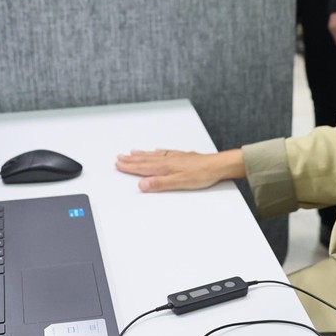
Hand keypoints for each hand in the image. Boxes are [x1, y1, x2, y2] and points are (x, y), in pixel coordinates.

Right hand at [115, 148, 244, 191]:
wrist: (217, 166)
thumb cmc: (201, 174)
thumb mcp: (178, 183)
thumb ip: (159, 184)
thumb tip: (142, 184)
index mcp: (165, 167)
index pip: (143, 167)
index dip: (129, 167)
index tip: (118, 165)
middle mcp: (168, 160)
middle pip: (145, 160)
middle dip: (131, 160)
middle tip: (119, 158)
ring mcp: (175, 157)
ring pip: (153, 155)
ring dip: (141, 155)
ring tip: (132, 153)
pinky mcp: (182, 157)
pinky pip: (165, 152)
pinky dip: (157, 152)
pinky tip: (156, 150)